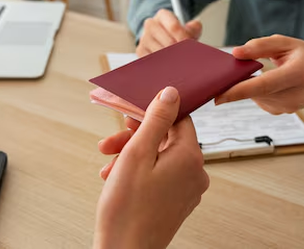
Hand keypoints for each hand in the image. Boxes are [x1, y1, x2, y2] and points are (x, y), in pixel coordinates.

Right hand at [94, 87, 209, 248]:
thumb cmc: (127, 209)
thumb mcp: (137, 153)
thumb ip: (156, 119)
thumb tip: (171, 93)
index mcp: (191, 157)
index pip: (179, 118)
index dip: (152, 113)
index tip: (131, 114)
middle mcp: (195, 173)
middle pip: (166, 139)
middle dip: (134, 137)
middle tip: (111, 142)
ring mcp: (187, 190)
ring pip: (159, 158)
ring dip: (131, 155)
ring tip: (108, 164)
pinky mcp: (176, 203)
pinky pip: (159, 176)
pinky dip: (138, 172)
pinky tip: (115, 178)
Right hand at [136, 9, 202, 56]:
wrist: (161, 38)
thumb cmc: (176, 34)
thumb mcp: (188, 27)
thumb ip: (194, 27)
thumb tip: (195, 28)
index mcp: (163, 15)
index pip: (174, 27)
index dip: (185, 39)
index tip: (191, 45)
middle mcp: (151, 24)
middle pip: (169, 42)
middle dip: (180, 51)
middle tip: (187, 55)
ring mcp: (144, 38)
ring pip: (162, 53)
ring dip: (173, 59)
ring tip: (178, 58)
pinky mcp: (140, 50)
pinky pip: (153, 61)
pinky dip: (163, 64)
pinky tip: (168, 62)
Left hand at [215, 35, 303, 113]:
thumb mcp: (287, 43)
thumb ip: (261, 46)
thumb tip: (236, 53)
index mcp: (299, 73)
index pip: (264, 85)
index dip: (240, 90)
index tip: (219, 95)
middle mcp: (296, 95)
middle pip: (257, 93)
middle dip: (237, 85)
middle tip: (226, 74)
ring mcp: (289, 107)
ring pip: (255, 97)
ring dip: (248, 86)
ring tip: (257, 71)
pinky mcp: (282, 112)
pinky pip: (259, 100)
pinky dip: (255, 91)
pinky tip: (264, 81)